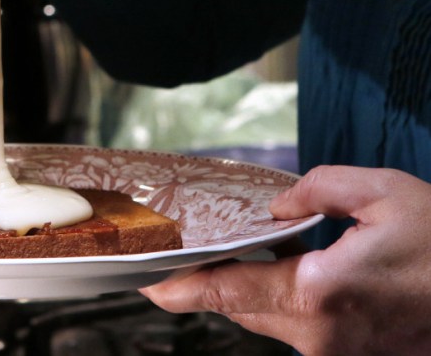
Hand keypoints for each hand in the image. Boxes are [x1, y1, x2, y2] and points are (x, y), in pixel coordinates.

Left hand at [141, 165, 430, 354]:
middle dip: (207, 284)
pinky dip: (275, 297)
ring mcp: (339, 352)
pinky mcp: (355, 354)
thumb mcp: (380, 192)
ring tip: (216, 257)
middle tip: (175, 256)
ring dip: (242, 288)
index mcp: (319, 294)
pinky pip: (296, 325)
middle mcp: (322, 335)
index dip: (183, 289)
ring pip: (267, 318)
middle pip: (243, 308)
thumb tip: (279, 207)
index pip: (230, 292)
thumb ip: (316, 190)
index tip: (147, 284)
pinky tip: (275, 266)